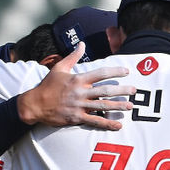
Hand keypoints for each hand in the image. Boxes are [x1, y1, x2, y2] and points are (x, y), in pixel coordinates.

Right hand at [17, 44, 134, 129]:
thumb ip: (73, 56)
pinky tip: (118, 125)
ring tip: (130, 107)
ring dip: (118, 106)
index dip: (115, 71)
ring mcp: (79, 105)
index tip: (126, 71)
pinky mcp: (76, 118)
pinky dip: (107, 124)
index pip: (101, 73)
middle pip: (106, 90)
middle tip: (134, 90)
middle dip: (122, 90)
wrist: (35, 104)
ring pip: (103, 106)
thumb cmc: (47, 86)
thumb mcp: (59, 68)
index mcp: (78, 78)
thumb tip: (82, 44)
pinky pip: (95, 121)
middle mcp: (80, 92)